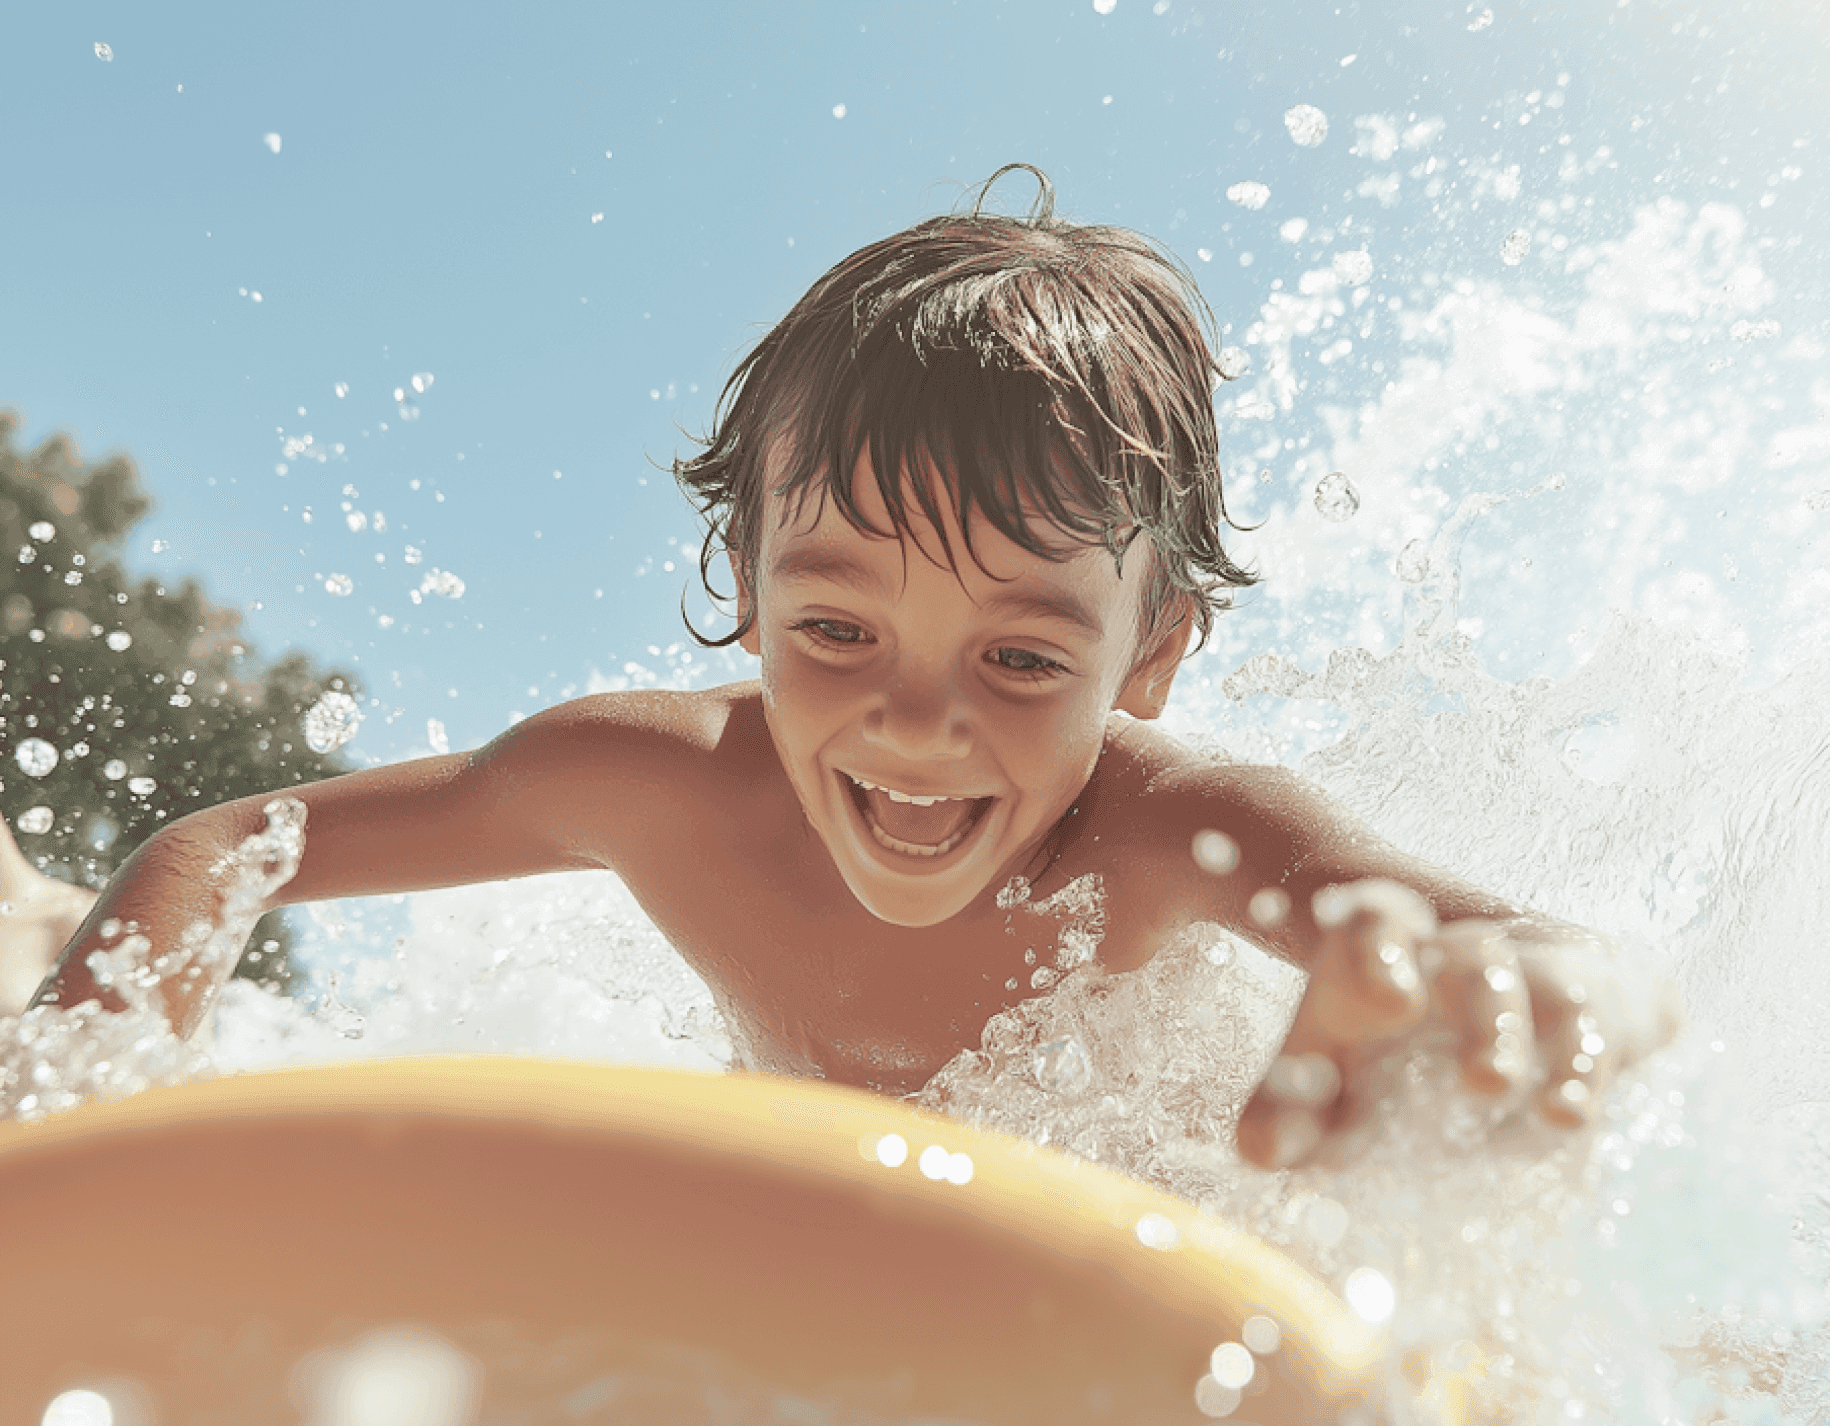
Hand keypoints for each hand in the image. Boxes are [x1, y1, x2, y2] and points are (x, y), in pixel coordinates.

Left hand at [1234, 879, 1682, 1169]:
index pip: (1378, 921)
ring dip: (1572, 1057)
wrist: (1481, 995)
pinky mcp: (1602, 1006)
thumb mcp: (1320, 1069)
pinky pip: (1621, 1026)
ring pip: (1565, 997)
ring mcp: (1541, 975)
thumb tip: (1261, 1151)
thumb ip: (1284, 1109)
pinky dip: (1605, 1067)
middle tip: (1485, 1083)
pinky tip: (1578, 1119)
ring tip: (1560, 1117)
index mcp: (1384, 946)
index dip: (1383, 950)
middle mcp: (1466, 952)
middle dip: (1492, 1022)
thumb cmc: (1382, 1040)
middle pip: (1483, 963)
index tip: (1390, 998)